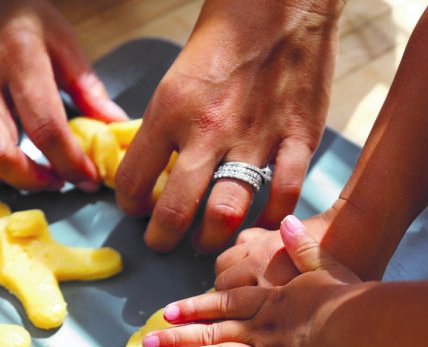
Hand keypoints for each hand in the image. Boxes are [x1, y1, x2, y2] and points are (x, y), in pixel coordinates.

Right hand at [0, 0, 126, 191]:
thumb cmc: (13, 11)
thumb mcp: (59, 37)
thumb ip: (87, 86)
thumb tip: (116, 125)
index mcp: (19, 59)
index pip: (46, 127)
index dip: (71, 163)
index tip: (87, 178)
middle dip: (29, 179)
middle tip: (51, 179)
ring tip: (13, 173)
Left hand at [115, 0, 340, 252]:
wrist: (283, 1)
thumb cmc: (227, 31)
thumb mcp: (178, 74)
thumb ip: (168, 122)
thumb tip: (156, 162)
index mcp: (170, 109)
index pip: (133, 180)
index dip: (129, 205)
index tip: (136, 209)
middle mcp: (208, 131)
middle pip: (175, 210)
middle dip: (163, 238)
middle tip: (163, 242)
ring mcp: (256, 138)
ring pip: (227, 213)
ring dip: (211, 238)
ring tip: (206, 241)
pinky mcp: (298, 138)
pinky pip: (283, 196)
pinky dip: (270, 220)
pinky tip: (261, 224)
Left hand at [143, 215, 361, 346]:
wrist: (359, 324)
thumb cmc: (347, 296)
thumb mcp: (325, 264)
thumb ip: (303, 247)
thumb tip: (288, 223)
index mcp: (270, 302)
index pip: (224, 304)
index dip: (194, 308)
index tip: (168, 313)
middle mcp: (261, 329)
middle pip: (211, 332)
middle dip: (177, 338)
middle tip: (147, 344)